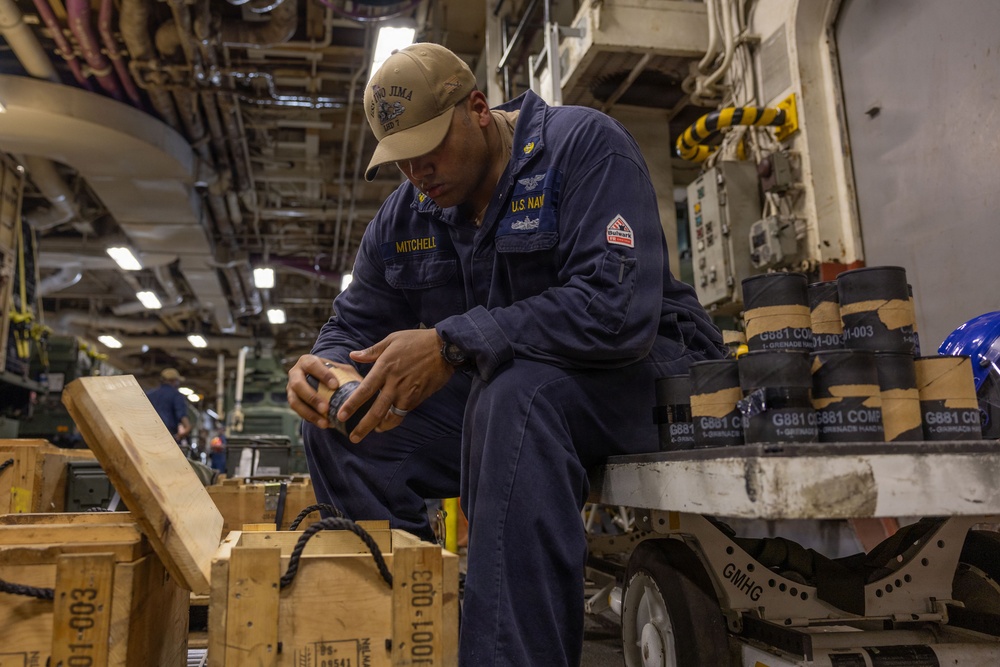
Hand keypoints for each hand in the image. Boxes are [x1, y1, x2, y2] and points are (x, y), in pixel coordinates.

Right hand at [286, 354, 360, 428]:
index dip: (323, 375)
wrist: (320, 378)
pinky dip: (310, 419)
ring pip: (295, 401)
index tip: (335, 386)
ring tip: (324, 423)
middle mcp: (295, 373)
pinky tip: (323, 424)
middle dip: (312, 397)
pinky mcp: (293, 401)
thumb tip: (368, 385)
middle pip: (298, 384)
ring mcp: (291, 388)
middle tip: (326, 408)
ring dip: (309, 413)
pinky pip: (298, 412)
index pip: (313, 365)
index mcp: (307, 361)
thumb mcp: (343, 370)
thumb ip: (351, 375)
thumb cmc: (334, 373)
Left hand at [339, 329, 454, 441]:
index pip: (364, 390)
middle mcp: (394, 383)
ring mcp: (408, 392)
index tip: (341, 415)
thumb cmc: (418, 341)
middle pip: (376, 411)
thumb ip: (372, 351)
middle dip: (363, 426)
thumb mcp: (392, 340)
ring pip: (392, 417)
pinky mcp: (419, 397)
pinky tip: (390, 420)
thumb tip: (352, 356)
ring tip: (373, 430)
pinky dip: (396, 418)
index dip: (352, 405)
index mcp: (385, 368)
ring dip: (381, 426)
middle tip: (353, 437)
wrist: (445, 348)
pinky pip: (404, 412)